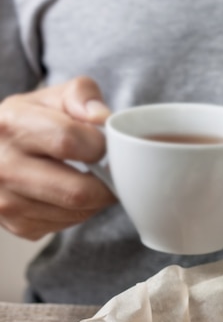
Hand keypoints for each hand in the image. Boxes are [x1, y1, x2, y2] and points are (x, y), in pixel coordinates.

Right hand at [0, 76, 116, 239]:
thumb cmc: (29, 123)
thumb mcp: (51, 97)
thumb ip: (81, 95)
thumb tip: (103, 118)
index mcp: (11, 125)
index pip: (69, 141)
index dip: (98, 145)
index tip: (104, 145)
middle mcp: (5, 167)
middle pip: (78, 192)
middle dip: (107, 184)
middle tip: (114, 173)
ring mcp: (8, 202)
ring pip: (77, 212)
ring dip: (95, 199)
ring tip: (92, 180)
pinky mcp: (18, 226)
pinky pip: (66, 224)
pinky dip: (79, 211)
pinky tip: (70, 193)